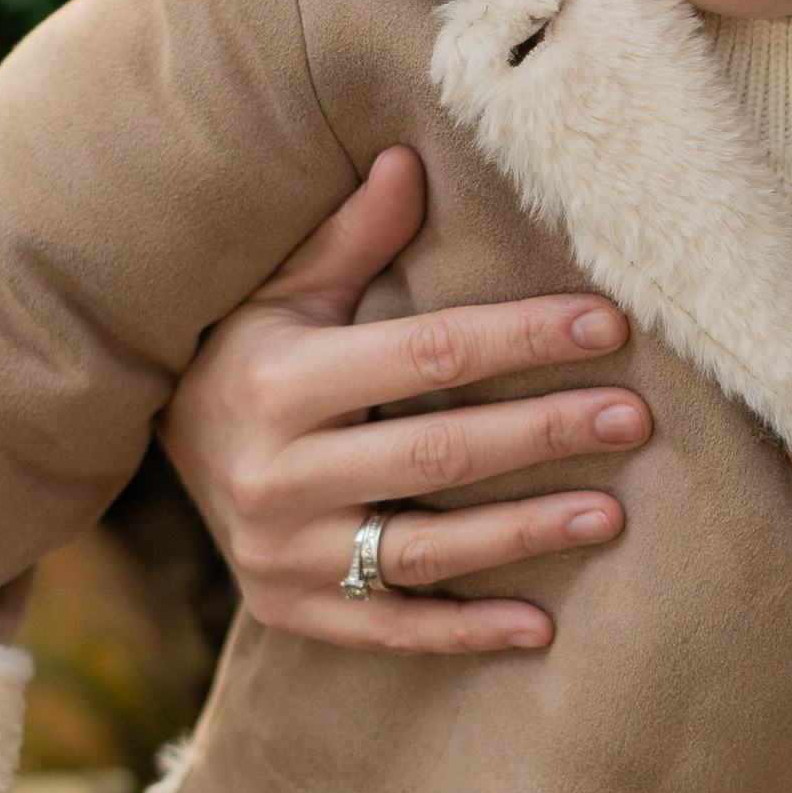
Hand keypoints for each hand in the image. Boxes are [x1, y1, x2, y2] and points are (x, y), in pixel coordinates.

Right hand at [158, 148, 652, 653]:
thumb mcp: (284, 292)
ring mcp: (281, 553)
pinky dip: (465, 633)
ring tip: (612, 515)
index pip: (426, 354)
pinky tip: (541, 629)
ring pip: (424, 549)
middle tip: (634, 419)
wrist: (157, 448)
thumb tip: (410, 159)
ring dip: (524, 535)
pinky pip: (390, 628)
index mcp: (278, 381)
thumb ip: (352, 238)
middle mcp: (275, 474)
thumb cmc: (244, 351)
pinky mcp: (289, 611)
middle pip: (438, 454)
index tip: (607, 323)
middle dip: (544, 432)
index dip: (521, 338)